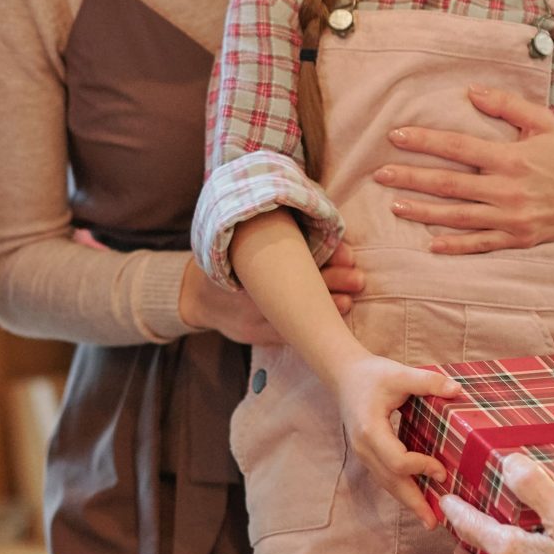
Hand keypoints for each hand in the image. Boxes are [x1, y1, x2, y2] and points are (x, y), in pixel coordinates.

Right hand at [180, 251, 359, 344]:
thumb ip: (272, 233)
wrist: (196, 298)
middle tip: (357, 277)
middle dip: (333, 278)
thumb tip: (314, 219)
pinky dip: (310, 329)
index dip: (324, 252)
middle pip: (300, 281)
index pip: (294, 253)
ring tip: (350, 300)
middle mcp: (253, 287)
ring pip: (297, 310)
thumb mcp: (238, 243)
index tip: (348, 254)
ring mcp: (253, 313)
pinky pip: (287, 332)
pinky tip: (333, 325)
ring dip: (328, 305)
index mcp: (251, 258)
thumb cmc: (227, 265)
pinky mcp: (256, 333)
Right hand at [333, 353, 460, 523]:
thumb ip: (427, 381)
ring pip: (386, 483)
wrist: (343, 375)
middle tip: (434, 522)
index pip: (396, 461)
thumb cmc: (371, 374)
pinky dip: (401, 489)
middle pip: (390, 482)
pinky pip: (385, 477)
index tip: (442, 470)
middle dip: (413, 502)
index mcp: (370, 430)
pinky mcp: (368, 454)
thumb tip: (457, 390)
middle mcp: (364, 447)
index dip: (420, 468)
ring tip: (428, 518)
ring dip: (408, 500)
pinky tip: (417, 498)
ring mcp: (363, 453)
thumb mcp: (399, 373)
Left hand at [374, 87, 553, 253]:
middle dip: (412, 178)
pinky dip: (455, 246)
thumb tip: (472, 92)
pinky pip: (481, 244)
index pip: (458, 147)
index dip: (425, 142)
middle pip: (449, 184)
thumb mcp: (543, 122)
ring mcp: (511, 218)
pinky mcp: (517, 239)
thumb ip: (508, 105)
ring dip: (424, 212)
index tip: (397, 137)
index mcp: (511, 158)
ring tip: (395, 206)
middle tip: (380, 174)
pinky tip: (430, 244)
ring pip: (459, 216)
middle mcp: (508, 189)